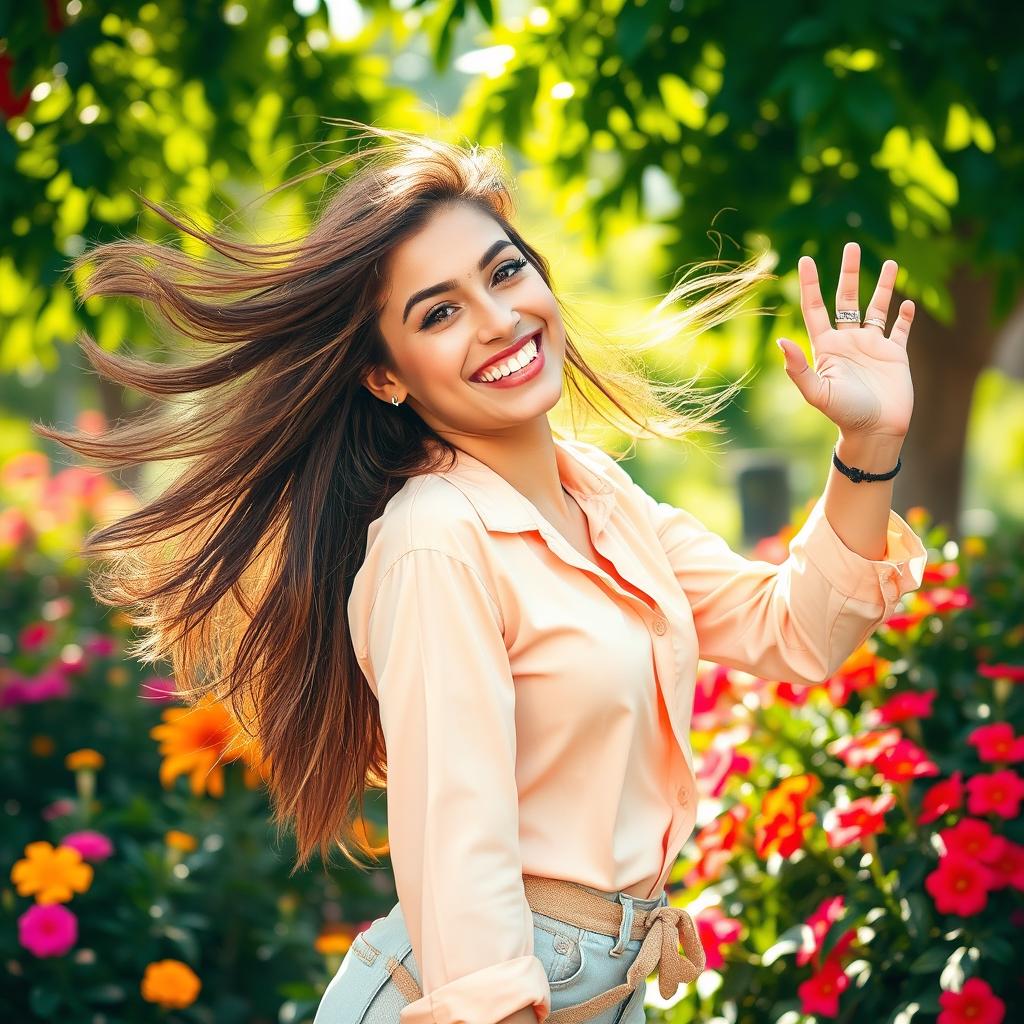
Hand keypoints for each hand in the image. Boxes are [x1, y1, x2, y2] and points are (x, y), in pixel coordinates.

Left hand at [776, 241, 914, 438]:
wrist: (875, 431)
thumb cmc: (844, 414)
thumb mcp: (817, 392)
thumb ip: (798, 368)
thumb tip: (782, 340)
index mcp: (827, 347)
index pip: (815, 308)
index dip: (810, 284)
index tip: (805, 258)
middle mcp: (848, 342)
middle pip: (847, 299)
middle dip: (848, 272)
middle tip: (851, 244)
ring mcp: (872, 347)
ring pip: (877, 308)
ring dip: (882, 285)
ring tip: (888, 261)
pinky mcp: (896, 355)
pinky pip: (900, 330)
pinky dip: (905, 316)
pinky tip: (907, 304)